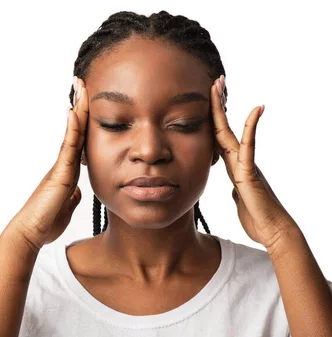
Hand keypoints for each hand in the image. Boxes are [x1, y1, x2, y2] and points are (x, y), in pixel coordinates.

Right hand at [9, 77, 89, 251]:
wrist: (30, 233)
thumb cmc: (46, 222)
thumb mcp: (66, 206)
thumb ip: (72, 195)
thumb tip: (77, 190)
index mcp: (68, 171)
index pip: (80, 139)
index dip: (84, 119)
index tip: (86, 100)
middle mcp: (63, 164)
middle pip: (75, 128)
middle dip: (79, 105)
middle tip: (82, 82)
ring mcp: (60, 166)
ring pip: (72, 132)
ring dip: (77, 108)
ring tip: (80, 86)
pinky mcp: (59, 174)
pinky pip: (68, 148)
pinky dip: (72, 129)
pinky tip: (74, 113)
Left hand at [211, 75, 296, 249]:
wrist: (272, 231)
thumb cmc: (257, 217)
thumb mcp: (239, 199)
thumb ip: (236, 188)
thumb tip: (234, 186)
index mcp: (232, 166)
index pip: (218, 137)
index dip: (212, 119)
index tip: (208, 100)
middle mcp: (238, 160)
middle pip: (222, 127)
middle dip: (217, 104)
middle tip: (215, 81)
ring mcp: (244, 164)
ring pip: (231, 131)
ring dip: (223, 109)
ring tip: (221, 86)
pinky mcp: (249, 172)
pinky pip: (249, 147)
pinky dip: (251, 128)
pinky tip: (256, 110)